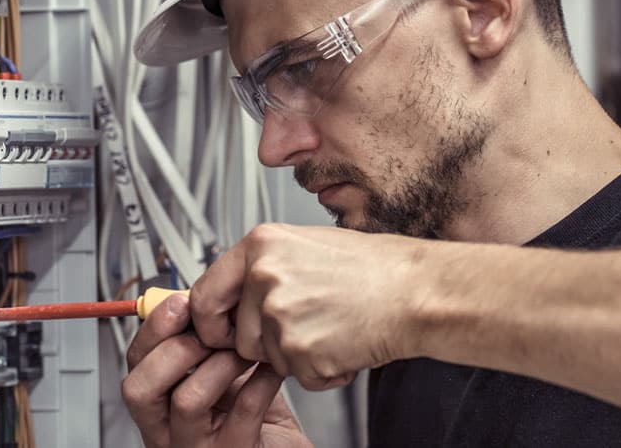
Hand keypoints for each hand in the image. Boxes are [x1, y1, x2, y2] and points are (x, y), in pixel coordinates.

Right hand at [121, 294, 311, 447]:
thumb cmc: (251, 415)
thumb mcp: (218, 372)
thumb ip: (204, 340)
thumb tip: (201, 294)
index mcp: (159, 405)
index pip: (134, 365)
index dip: (152, 329)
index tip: (181, 302)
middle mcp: (168, 431)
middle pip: (140, 389)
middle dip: (175, 348)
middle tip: (210, 332)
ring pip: (187, 400)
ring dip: (221, 364)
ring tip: (245, 351)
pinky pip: (243, 411)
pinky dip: (261, 380)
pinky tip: (271, 369)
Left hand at [191, 224, 429, 389]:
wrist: (418, 291)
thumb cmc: (374, 268)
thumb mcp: (305, 246)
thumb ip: (261, 268)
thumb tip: (231, 294)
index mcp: (260, 245)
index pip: (202, 295)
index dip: (210, 322)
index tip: (221, 332)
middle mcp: (264, 276)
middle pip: (235, 335)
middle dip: (261, 344)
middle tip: (300, 329)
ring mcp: (280, 314)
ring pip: (266, 358)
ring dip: (295, 354)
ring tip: (331, 326)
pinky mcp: (300, 350)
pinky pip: (297, 375)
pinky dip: (321, 370)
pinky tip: (344, 342)